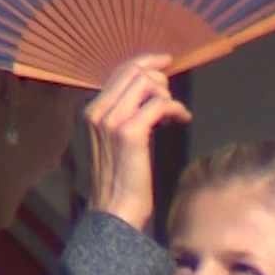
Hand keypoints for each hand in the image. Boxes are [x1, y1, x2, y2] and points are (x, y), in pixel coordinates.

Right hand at [82, 55, 190, 229]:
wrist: (114, 211)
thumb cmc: (119, 181)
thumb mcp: (116, 141)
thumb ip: (124, 115)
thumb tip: (150, 91)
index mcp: (91, 111)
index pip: (119, 71)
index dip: (146, 62)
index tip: (165, 62)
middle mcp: (97, 112)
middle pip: (134, 71)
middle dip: (160, 77)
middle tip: (172, 95)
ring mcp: (111, 121)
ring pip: (147, 82)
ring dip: (167, 93)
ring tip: (174, 112)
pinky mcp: (129, 132)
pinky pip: (159, 103)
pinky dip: (176, 108)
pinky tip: (182, 118)